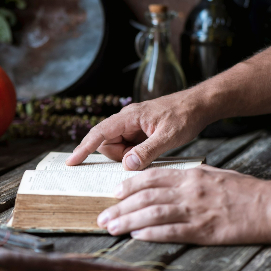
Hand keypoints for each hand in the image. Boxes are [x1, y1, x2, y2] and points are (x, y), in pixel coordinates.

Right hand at [66, 88, 213, 170]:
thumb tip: (127, 165)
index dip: (84, 148)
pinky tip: (149, 152)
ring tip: (152, 150)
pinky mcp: (140, 131)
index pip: (99, 133)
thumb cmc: (185, 115)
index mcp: (129, 116)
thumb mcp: (168, 136)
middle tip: (142, 156)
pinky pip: (129, 146)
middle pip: (108, 143)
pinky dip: (135, 153)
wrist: (199, 105)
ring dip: (130, 156)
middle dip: (120, 156)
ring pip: (118, 147)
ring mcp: (133, 125)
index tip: (71, 162)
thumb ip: (147, 151)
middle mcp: (127, 119)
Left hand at [97, 166, 270, 243]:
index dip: (129, 185)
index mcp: (190, 175)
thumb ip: (188, 177)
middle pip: (145, 197)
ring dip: (128, 221)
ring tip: (111, 228)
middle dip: (120, 206)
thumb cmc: (241, 190)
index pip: (151, 177)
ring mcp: (195, 210)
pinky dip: (151, 233)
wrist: (268, 205)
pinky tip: (137, 235)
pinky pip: (171, 231)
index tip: (114, 192)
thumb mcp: (212, 174)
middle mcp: (188, 190)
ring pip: (153, 213)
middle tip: (102, 215)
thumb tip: (167, 182)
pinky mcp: (203, 231)